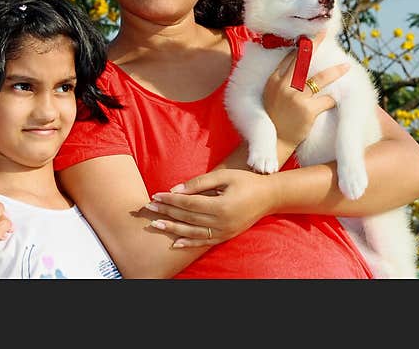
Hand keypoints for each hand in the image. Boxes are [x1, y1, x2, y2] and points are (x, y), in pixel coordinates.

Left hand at [145, 168, 278, 247]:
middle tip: (149, 208)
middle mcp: (222, 222)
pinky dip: (189, 243)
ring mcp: (224, 232)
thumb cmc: (246, 181)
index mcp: (221, 205)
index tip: (155, 195)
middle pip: (188, 218)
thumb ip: (199, 183)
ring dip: (172, 229)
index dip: (170, 200)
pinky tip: (175, 243)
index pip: (188, 204)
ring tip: (155, 225)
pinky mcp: (226, 236)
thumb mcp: (223, 176)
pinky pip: (204, 242)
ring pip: (193, 232)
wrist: (269, 197)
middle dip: (167, 213)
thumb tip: (176, 189)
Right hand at [263, 37, 348, 148]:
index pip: (289, 58)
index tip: (310, 37)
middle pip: (303, 60)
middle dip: (315, 45)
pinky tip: (337, 100)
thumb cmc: (275, 118)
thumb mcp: (271, 96)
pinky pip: (327, 100)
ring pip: (320, 79)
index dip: (301, 47)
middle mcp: (283, 86)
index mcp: (273, 81)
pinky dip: (333, 100)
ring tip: (346, 66)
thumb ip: (281, 82)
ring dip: (336, 72)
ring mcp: (296, 97)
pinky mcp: (307, 110)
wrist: (276, 141)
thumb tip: (295, 69)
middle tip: (325, 34)